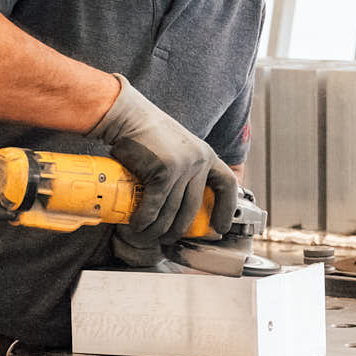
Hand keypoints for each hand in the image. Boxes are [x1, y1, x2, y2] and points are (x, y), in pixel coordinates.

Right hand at [92, 77, 239, 250]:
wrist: (128, 116)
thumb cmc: (147, 133)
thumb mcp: (177, 148)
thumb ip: (185, 168)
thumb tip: (179, 201)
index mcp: (206, 155)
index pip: (227, 185)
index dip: (226, 209)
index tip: (220, 227)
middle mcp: (199, 162)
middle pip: (193, 208)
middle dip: (179, 230)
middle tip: (167, 239)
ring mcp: (182, 167)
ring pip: (172, 211)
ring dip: (157, 229)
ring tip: (146, 235)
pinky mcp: (163, 172)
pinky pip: (155, 206)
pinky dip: (145, 220)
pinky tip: (138, 226)